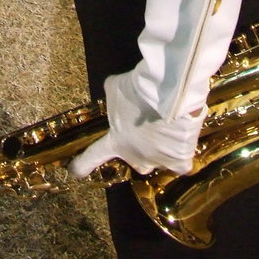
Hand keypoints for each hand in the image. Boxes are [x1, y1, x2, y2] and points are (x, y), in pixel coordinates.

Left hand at [69, 69, 204, 178]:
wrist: (170, 97)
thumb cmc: (138, 91)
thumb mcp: (115, 87)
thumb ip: (113, 95)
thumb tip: (116, 91)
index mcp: (115, 142)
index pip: (92, 156)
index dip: (81, 165)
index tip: (74, 171)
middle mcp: (135, 158)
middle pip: (136, 159)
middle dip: (141, 146)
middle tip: (148, 126)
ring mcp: (158, 162)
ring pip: (160, 157)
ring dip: (164, 144)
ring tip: (169, 123)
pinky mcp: (180, 162)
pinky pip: (181, 161)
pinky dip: (183, 150)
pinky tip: (185, 135)